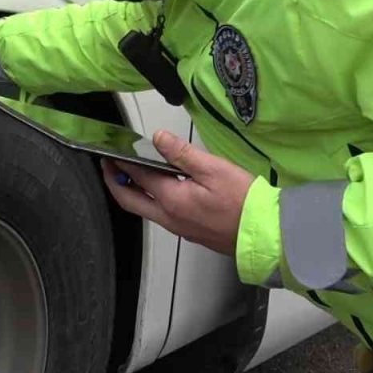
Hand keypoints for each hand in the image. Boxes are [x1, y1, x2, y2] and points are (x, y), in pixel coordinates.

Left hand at [100, 131, 253, 255]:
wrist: (266, 235)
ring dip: (131, 193)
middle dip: (114, 182)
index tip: (111, 151)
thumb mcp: (213, 169)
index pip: (138, 177)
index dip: (121, 162)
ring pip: (144, 210)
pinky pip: (160, 216)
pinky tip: (157, 191)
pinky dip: (149, 201)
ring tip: (128, 175)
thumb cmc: (243, 201)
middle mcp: (169, 218)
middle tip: (107, 166)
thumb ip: (182, 154)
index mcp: (171, 200)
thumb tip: (158, 138)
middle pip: (130, 201)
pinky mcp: (189, 233)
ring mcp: (178, 228)